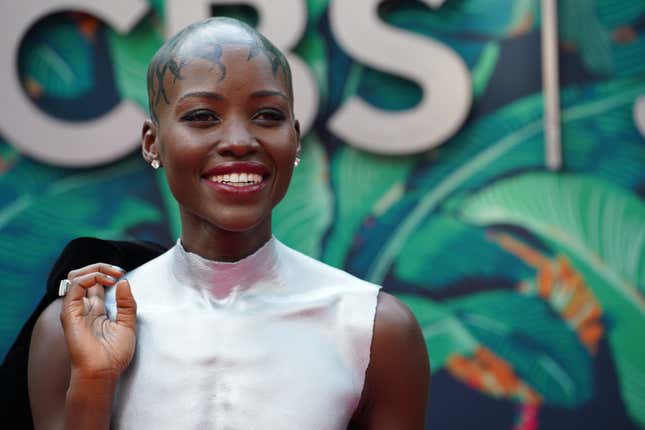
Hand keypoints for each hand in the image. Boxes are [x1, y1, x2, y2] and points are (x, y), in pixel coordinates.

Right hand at [60, 263, 136, 380]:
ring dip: (95, 269)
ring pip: (75, 277)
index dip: (108, 273)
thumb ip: (127, 303)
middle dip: (101, 267)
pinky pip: (74, 287)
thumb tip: (124, 282)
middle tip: (118, 271)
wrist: (103, 372)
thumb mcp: (128, 324)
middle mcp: (84, 307)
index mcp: (97, 310)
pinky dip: (89, 278)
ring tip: (112, 275)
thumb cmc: (114, 355)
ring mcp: (75, 309)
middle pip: (84, 275)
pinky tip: (105, 282)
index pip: (96, 282)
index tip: (123, 274)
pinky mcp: (70, 313)